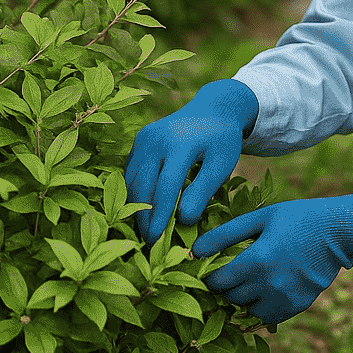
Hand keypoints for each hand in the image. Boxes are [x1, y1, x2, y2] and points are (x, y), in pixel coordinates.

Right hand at [124, 79, 258, 246]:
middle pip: (143, 186)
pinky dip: (134, 192)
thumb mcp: (222, 163)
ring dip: (136, 207)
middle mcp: (157, 139)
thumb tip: (183, 219)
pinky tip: (142, 211)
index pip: (166, 186)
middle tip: (148, 244)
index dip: (160, 215)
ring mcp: (144, 139)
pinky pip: (131, 172)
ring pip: (132, 181)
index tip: (158, 239)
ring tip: (146, 232)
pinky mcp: (138, 142)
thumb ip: (203, 190)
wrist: (213, 109)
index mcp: (180, 143)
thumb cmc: (221, 140)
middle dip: (143, 217)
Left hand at [190, 191, 352, 323]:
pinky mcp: (297, 306)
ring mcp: (284, 298)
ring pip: (248, 310)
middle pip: (231, 298)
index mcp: (256, 261)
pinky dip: (265, 304)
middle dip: (229, 285)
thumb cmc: (298, 218)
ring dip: (246, 297)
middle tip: (237, 269)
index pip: (217, 282)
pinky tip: (272, 284)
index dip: (212, 275)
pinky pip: (270, 315)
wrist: (340, 231)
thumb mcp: (262, 217)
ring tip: (256, 277)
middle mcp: (268, 285)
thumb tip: (195, 250)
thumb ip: (226, 234)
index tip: (216, 267)